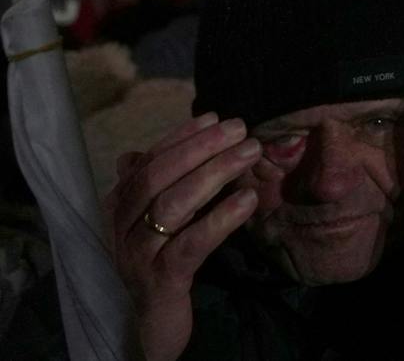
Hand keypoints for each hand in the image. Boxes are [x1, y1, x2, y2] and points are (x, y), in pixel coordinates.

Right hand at [104, 113, 261, 360]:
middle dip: (201, 148)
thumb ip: (168, 180)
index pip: (148, 161)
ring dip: (215, 174)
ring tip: (250, 154)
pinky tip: (249, 201)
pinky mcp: (161, 281)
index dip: (181, 137)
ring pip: (173, 206)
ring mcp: (138, 255)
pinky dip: (220, 219)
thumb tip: (170, 138)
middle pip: (157, 177)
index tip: (215, 116)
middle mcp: (121, 228)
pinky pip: (191, 245)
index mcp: (120, 206)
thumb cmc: (167, 258)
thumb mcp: (168, 216)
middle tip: (240, 130)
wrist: (159, 320)